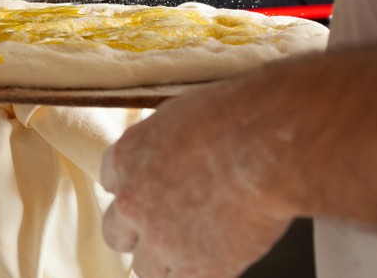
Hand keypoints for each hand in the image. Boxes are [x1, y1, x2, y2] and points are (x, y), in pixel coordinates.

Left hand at [100, 82, 299, 277]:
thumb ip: (170, 142)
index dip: (135, 190)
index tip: (151, 192)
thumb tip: (181, 148)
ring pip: (146, 268)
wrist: (264, 146)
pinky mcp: (198, 267)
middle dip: (138, 233)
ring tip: (196, 251)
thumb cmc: (235, 118)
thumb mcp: (184, 115)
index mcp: (128, 156)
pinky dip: (201, 274)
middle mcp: (134, 201)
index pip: (112, 182)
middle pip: (116, 232)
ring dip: (167, 262)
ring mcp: (161, 238)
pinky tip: (220, 262)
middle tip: (166, 229)